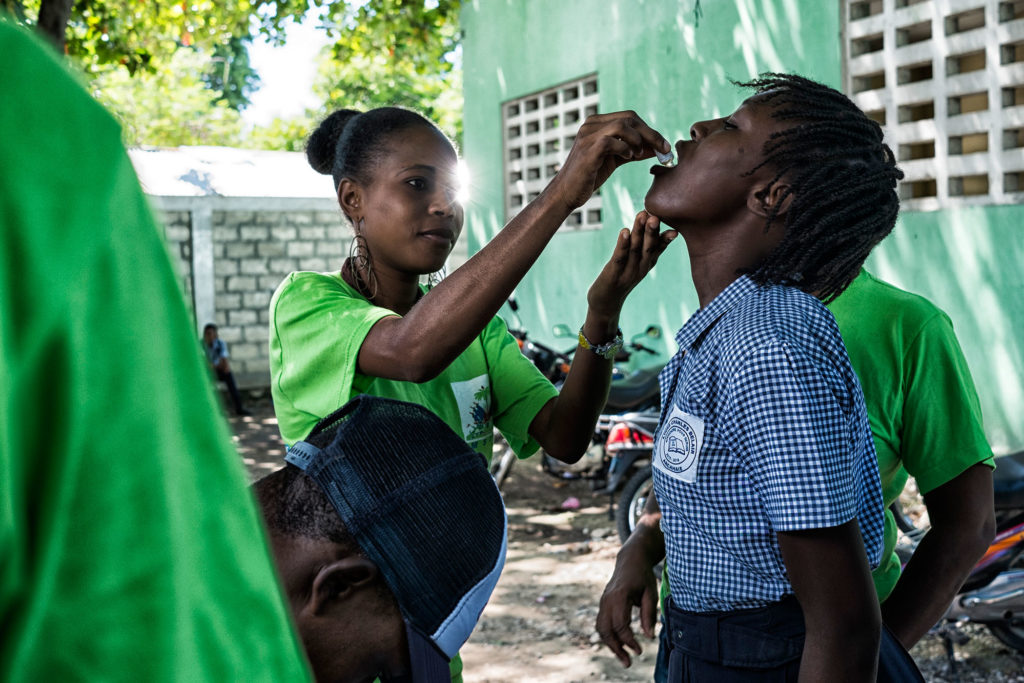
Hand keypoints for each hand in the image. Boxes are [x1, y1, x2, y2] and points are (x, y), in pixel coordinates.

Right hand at [549, 111, 671, 210]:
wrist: (566, 193)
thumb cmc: (590, 176)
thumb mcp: (615, 159)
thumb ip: (633, 150)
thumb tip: (658, 147)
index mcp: (597, 123)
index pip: (630, 117)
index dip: (650, 130)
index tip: (664, 146)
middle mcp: (591, 125)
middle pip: (629, 118)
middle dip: (650, 134)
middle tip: (663, 149)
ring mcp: (587, 136)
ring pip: (622, 126)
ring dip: (638, 140)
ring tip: (639, 155)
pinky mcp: (587, 150)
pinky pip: (612, 141)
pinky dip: (625, 148)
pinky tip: (627, 158)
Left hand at [588, 211, 677, 317]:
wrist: (606, 303)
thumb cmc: (621, 278)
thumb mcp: (637, 262)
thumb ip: (646, 245)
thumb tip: (656, 224)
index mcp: (647, 263)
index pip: (659, 248)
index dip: (666, 238)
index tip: (675, 227)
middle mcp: (640, 267)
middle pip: (648, 247)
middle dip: (652, 231)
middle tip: (655, 215)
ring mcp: (627, 271)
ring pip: (635, 249)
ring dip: (639, 232)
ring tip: (642, 216)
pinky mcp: (613, 274)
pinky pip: (619, 257)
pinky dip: (622, 245)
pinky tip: (624, 232)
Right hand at [595, 541, 659, 667]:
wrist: (630, 560)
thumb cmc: (643, 576)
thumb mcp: (651, 593)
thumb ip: (649, 615)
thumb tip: (648, 637)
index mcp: (619, 596)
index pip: (620, 625)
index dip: (629, 641)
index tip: (640, 651)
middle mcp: (607, 600)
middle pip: (606, 630)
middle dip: (616, 648)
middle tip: (628, 663)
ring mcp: (602, 602)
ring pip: (601, 629)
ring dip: (610, 645)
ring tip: (623, 657)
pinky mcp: (603, 604)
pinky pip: (602, 624)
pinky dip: (609, 636)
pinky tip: (620, 645)